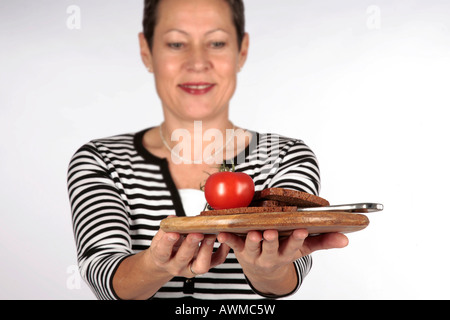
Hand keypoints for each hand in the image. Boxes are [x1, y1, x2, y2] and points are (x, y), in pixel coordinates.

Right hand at [147, 229, 229, 277]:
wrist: (167, 263)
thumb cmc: (165, 248)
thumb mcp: (160, 239)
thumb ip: (166, 229)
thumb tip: (172, 219)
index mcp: (162, 258)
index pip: (163, 251)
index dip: (168, 242)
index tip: (173, 233)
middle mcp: (177, 266)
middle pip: (183, 258)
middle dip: (191, 244)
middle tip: (197, 233)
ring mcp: (191, 269)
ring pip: (201, 264)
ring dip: (207, 248)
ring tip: (211, 234)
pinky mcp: (203, 267)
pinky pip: (216, 261)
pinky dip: (222, 251)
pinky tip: (224, 239)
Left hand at [217, 229, 347, 293]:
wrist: (263, 270)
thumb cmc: (285, 251)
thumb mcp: (304, 249)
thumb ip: (323, 242)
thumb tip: (345, 238)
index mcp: (287, 252)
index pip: (294, 246)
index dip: (297, 239)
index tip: (301, 229)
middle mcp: (270, 255)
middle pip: (271, 248)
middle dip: (272, 240)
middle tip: (272, 232)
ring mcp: (254, 254)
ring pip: (253, 248)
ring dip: (252, 240)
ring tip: (253, 233)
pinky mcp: (240, 250)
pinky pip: (233, 244)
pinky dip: (227, 239)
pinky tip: (221, 232)